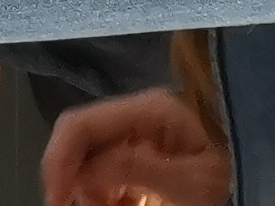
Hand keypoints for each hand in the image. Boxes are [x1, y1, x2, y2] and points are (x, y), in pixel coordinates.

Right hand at [45, 90, 227, 205]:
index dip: (58, 157)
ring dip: (89, 191)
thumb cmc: (236, 182)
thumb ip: (135, 168)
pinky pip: (110, 176)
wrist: (265, 190)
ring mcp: (142, 140)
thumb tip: (83, 171)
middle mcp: (138, 119)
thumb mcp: (190, 182)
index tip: (54, 197)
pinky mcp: (147, 161)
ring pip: (92, 162)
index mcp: (149, 111)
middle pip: (83, 143)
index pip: (81, 123)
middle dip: (74, 179)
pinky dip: (106, 196)